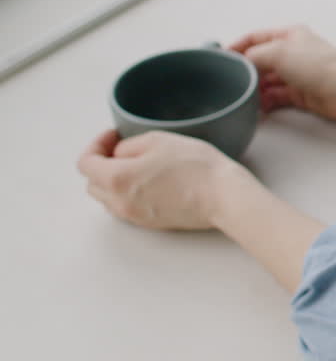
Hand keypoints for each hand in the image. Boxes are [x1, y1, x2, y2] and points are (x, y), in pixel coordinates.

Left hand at [78, 130, 252, 230]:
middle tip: (122, 150)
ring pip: (107, 198)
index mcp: (116, 179)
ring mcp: (135, 216)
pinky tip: (150, 182)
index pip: (85, 163)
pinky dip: (128, 193)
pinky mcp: (151, 224)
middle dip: (101, 164)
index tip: (113, 136)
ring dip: (113, 181)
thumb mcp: (158, 140)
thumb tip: (119, 155)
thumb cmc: (196, 166)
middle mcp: (119, 203)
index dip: (96, 144)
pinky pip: (126, 207)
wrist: (225, 197)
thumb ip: (128, 146)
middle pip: (92, 184)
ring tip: (137, 166)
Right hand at [229, 26, 335, 120]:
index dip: (237, 46)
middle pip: (260, 61)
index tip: (220, 59)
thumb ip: (254, 55)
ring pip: (268, 81)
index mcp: (289, 35)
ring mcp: (297, 75)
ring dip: (254, 90)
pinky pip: (277, 97)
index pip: (255, 38)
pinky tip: (257, 109)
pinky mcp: (301, 95)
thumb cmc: (317, 65)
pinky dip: (266, 102)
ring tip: (242, 98)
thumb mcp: (277, 52)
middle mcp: (292, 53)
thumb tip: (243, 62)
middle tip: (229, 83)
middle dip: (245, 72)